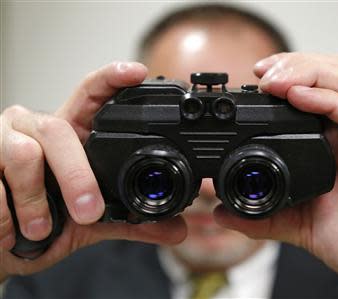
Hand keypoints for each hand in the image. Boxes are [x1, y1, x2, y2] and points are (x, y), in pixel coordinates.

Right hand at [0, 62, 185, 280]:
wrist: (1, 244)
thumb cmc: (44, 221)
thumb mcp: (88, 222)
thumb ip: (129, 222)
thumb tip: (177, 230)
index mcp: (68, 134)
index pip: (89, 94)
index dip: (111, 79)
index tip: (138, 72)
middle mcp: (33, 127)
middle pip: (58, 130)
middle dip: (76, 174)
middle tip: (88, 212)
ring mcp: (0, 139)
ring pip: (22, 155)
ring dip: (36, 202)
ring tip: (41, 228)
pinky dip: (5, 217)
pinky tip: (11, 231)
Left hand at [214, 53, 337, 298]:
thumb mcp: (303, 226)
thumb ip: (265, 217)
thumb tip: (224, 213)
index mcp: (336, 145)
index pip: (314, 92)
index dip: (285, 78)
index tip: (253, 80)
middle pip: (331, 75)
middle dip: (294, 65)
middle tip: (261, 72)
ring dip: (308, 72)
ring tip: (274, 79)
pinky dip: (328, 100)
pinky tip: (300, 96)